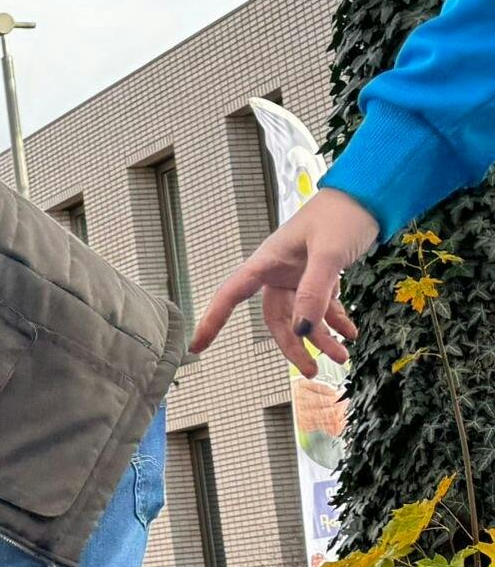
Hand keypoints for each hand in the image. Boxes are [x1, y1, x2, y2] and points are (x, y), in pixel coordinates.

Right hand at [191, 187, 376, 372]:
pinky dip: (336, 322)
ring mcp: (299, 276)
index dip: (212, 320)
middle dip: (293, 345)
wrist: (369, 196)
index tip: (197, 347)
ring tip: (342, 355)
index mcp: (267, 261)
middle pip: (276, 318)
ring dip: (321, 338)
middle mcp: (278, 272)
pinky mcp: (321, 276)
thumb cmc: (342, 216)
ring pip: (302, 317)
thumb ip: (314, 292)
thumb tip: (302, 331)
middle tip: (310, 370)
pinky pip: (323, 307)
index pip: (231, 294)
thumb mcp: (328, 253)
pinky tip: (350, 334)